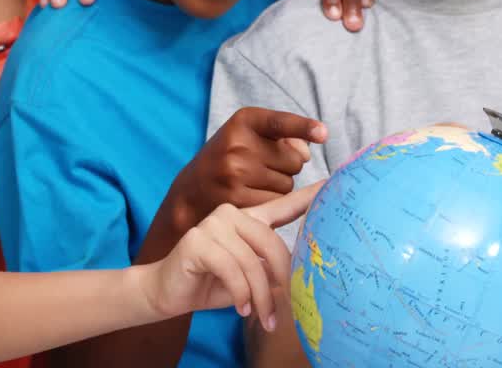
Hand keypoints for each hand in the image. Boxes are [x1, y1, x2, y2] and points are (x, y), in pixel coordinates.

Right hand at [144, 183, 322, 331]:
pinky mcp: (198, 241)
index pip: (283, 205)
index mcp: (248, 218)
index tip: (334, 184)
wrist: (166, 292)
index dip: (309, 197)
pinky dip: (240, 294)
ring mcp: (213, 224)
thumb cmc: (212, 283)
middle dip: (279, 282)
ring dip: (260, 297)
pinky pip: (232, 270)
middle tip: (280, 314)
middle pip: (272, 245)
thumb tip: (303, 275)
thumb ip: (270, 267)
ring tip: (261, 317)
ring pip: (252, 262)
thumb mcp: (249, 275)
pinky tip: (241, 308)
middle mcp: (231, 214)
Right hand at [172, 108, 326, 230]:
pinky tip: (252, 195)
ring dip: (279, 184)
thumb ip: (284, 137)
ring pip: (288, 184)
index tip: (323, 133)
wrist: (191, 190)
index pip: (279, 122)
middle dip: (287, 165)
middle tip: (262, 165)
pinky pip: (276, 202)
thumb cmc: (230, 157)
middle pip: (294, 160)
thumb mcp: (249, 135)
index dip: (303, 127)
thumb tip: (306, 154)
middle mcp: (238, 144)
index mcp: (243, 121)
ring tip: (254, 181)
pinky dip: (272, 201)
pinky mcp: (237, 200)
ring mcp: (235, 173)